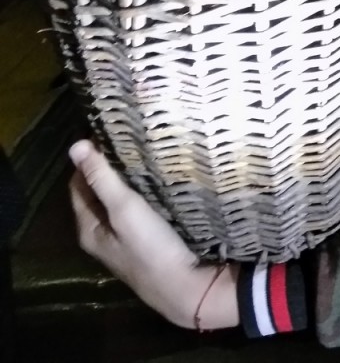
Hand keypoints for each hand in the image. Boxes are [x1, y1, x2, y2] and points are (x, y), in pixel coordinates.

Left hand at [68, 140, 238, 328]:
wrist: (185, 287)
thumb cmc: (150, 248)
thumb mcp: (124, 209)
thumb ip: (102, 178)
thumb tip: (75, 146)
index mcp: (89, 227)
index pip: (78, 184)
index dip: (88, 159)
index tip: (107, 132)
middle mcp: (101, 234)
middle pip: (97, 192)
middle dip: (108, 165)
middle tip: (127, 136)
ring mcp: (123, 239)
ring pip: (117, 200)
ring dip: (126, 178)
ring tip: (142, 151)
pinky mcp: (144, 240)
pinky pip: (135, 208)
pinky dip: (141, 191)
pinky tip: (156, 178)